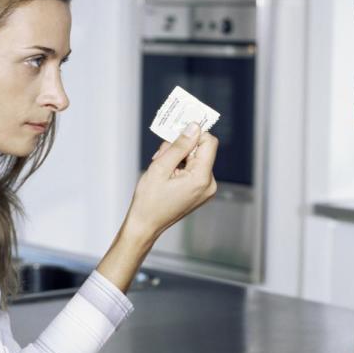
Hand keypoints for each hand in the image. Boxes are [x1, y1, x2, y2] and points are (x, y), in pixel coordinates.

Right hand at [125, 123, 218, 240]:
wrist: (145, 225)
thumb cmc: (149, 200)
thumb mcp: (160, 167)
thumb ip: (179, 146)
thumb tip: (194, 127)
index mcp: (201, 178)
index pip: (209, 142)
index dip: (193, 134)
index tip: (177, 131)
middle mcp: (209, 184)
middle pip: (200, 150)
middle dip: (180, 148)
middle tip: (160, 157)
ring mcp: (206, 189)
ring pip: (195, 158)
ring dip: (177, 158)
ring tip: (160, 169)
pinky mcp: (200, 191)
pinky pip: (193, 169)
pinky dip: (179, 167)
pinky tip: (165, 175)